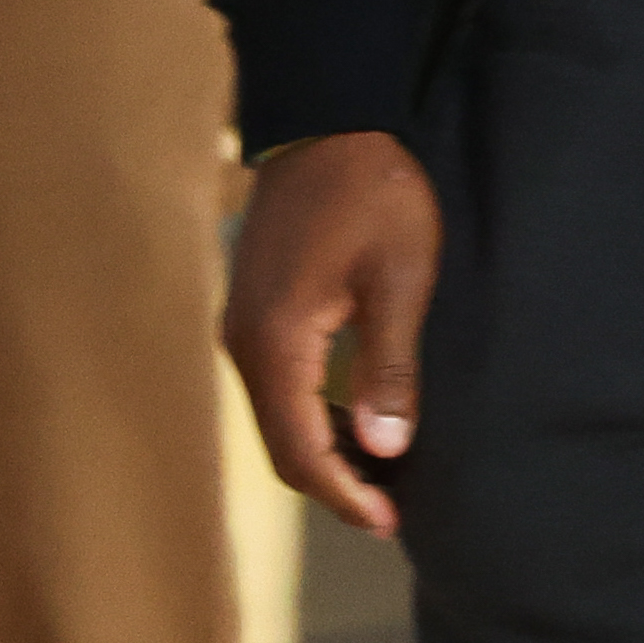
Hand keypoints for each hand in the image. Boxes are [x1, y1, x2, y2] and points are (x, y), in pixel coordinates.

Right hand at [223, 132, 442, 536]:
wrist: (329, 120)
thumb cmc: (374, 193)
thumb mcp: (400, 277)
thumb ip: (390, 366)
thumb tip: (386, 448)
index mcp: (276, 343)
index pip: (301, 449)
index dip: (344, 493)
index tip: (388, 522)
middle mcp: (245, 344)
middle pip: (281, 442)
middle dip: (333, 482)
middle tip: (389, 510)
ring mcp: (243, 326)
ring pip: (278, 414)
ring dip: (324, 447)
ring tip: (381, 473)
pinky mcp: (254, 308)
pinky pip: (278, 383)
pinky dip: (313, 412)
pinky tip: (355, 415)